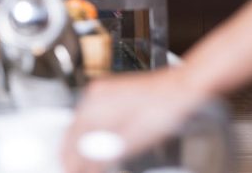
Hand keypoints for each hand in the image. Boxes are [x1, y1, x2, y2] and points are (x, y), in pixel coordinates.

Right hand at [61, 68, 209, 172]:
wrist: (180, 87)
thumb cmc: (163, 110)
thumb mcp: (134, 140)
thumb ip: (105, 154)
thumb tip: (87, 166)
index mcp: (96, 106)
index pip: (73, 140)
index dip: (71, 160)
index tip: (71, 170)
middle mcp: (94, 95)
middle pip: (73, 129)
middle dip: (72, 151)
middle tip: (73, 168)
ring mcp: (101, 91)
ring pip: (80, 121)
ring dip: (79, 142)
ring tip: (81, 160)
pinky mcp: (110, 91)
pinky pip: (90, 114)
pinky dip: (89, 130)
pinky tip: (94, 141)